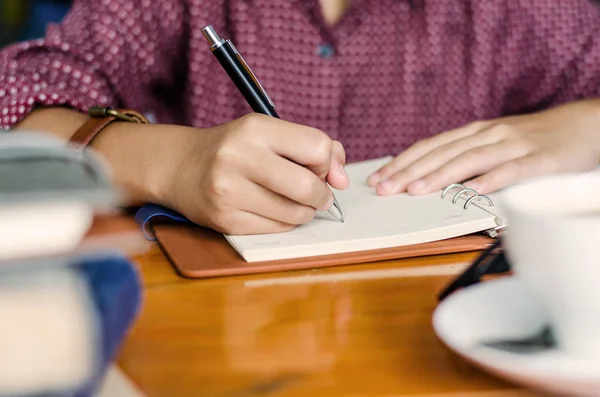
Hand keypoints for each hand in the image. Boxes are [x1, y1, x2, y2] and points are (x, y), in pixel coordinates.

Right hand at [162, 114, 348, 234]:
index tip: (318, 168)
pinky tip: (273, 210)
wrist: (180, 167)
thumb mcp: (269, 133)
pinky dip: (284, 223)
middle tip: (317, 194)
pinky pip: (276, 229)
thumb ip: (315, 147)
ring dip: (305, 212)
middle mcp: (238, 158)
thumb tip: (342, 180)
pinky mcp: (224, 220)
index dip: (327, 162)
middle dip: (322, 195)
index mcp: (255, 128)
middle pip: (308, 187)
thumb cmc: (235, 148)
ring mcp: (228, 192)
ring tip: (293, 201)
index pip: (317, 147)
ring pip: (295, 214)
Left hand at [368, 99, 599, 195]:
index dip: (403, 162)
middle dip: (410, 172)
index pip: (430, 147)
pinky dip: (492, 179)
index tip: (379, 178)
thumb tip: (430, 177)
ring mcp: (514, 145)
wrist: (585, 125)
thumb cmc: (534, 140)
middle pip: (442, 153)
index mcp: (475, 132)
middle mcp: (489, 135)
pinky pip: (513, 170)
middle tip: (384, 189)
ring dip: (440, 175)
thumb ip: (466, 157)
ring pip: (470, 160)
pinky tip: (473, 191)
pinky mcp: (540, 159)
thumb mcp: (494, 143)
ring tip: (415, 190)